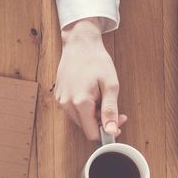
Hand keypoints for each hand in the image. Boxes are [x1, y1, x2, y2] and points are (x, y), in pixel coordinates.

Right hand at [53, 18, 125, 139]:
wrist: (80, 44)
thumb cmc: (96, 60)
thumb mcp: (110, 85)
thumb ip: (110, 110)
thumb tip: (111, 131)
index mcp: (80, 102)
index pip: (92, 134)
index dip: (107, 132)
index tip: (118, 123)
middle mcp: (67, 104)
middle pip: (86, 127)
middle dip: (101, 122)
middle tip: (115, 109)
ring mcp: (61, 100)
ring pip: (79, 119)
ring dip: (92, 114)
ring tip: (101, 97)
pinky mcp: (59, 96)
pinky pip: (73, 110)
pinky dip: (84, 107)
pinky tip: (90, 93)